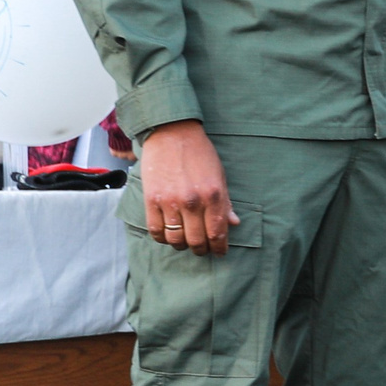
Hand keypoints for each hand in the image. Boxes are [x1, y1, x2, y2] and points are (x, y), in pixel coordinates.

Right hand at [140, 121, 237, 255]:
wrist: (172, 133)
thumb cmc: (199, 153)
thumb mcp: (219, 175)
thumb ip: (225, 202)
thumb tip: (233, 223)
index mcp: (214, 195)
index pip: (218, 233)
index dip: (219, 247)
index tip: (219, 252)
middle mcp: (193, 202)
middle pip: (197, 241)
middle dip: (201, 250)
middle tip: (202, 249)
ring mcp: (171, 202)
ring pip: (176, 240)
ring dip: (181, 246)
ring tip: (185, 242)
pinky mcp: (152, 200)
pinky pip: (156, 230)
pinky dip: (162, 238)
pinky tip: (168, 235)